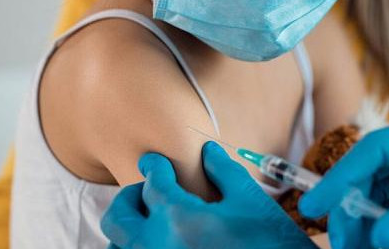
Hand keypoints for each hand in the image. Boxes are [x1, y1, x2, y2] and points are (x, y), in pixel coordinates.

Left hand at [101, 142, 315, 248]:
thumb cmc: (271, 240)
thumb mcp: (249, 199)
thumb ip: (223, 170)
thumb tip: (207, 150)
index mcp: (179, 218)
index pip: (153, 183)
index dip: (154, 166)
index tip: (154, 161)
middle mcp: (159, 245)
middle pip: (118, 216)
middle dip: (129, 196)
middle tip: (146, 189)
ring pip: (118, 246)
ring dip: (130, 227)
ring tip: (152, 219)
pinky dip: (138, 247)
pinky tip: (161, 240)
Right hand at [299, 110, 388, 248]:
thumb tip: (375, 237)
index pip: (375, 150)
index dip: (341, 176)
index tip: (316, 204)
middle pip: (375, 175)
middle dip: (354, 207)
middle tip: (340, 239)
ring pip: (385, 196)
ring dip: (368, 221)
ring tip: (357, 248)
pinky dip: (388, 228)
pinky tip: (380, 245)